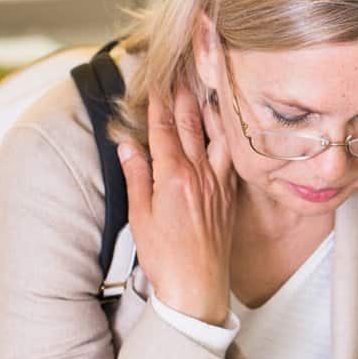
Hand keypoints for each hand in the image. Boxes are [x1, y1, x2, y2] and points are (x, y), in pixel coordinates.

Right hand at [115, 88, 234, 323]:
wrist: (198, 287)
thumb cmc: (165, 257)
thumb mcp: (140, 216)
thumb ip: (137, 176)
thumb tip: (128, 145)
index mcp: (174, 178)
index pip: (165, 131)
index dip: (159, 104)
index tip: (157, 81)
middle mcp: (200, 176)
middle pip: (192, 126)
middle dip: (185, 96)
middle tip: (184, 71)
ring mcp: (218, 185)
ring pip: (216, 138)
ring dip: (211, 111)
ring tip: (210, 87)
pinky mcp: (229, 197)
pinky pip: (229, 158)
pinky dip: (226, 138)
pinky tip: (226, 129)